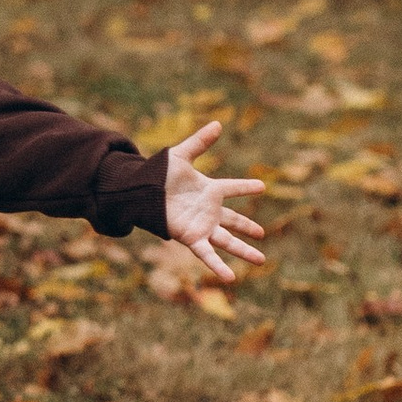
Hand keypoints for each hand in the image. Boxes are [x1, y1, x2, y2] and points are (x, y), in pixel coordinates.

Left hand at [161, 118, 265, 283]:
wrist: (140, 191)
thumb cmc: (158, 174)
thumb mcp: (182, 155)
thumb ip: (200, 142)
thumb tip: (219, 123)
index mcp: (209, 190)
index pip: (233, 188)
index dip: (245, 187)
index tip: (261, 186)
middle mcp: (208, 211)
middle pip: (233, 221)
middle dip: (247, 228)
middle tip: (262, 234)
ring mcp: (202, 226)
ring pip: (227, 241)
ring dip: (244, 250)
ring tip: (261, 261)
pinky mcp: (192, 238)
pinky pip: (208, 254)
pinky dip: (218, 266)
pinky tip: (230, 278)